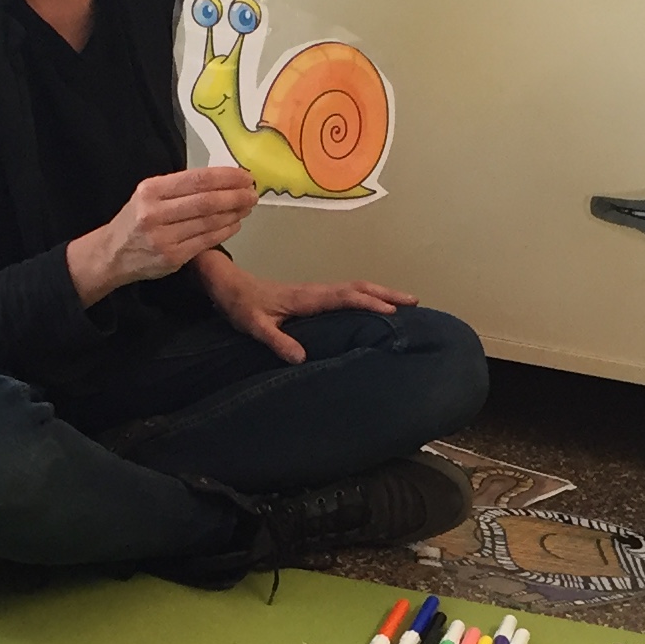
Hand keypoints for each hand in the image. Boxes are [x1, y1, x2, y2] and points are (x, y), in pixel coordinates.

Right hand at [67, 167, 260, 303]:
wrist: (112, 254)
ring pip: (209, 222)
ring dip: (234, 213)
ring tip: (247, 206)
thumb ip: (179, 187)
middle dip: (235, 196)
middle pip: (206, 202)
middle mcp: (155, 213)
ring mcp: (163, 237)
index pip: (196, 180)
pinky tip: (234, 224)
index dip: (225, 177)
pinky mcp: (172, 258)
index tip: (245, 176)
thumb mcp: (148, 194)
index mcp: (151, 190)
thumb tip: (221, 179)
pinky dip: (225, 231)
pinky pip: (206, 241)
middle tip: (253, 193)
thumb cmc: (136, 219)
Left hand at [192, 249, 414, 364]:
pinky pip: (347, 294)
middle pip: (358, 287)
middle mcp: (315, 291)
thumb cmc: (241, 305)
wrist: (229, 286)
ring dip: (381, 293)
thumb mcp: (254, 326)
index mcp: (306, 297)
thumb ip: (276, 341)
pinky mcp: (314, 297)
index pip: (344, 297)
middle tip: (415, 301)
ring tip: (406, 303)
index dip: (368, 304)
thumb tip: (300, 357)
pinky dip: (367, 296)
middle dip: (386, 294)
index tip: (392, 313)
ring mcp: (316, 292)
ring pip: (355, 288)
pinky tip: (376, 306)